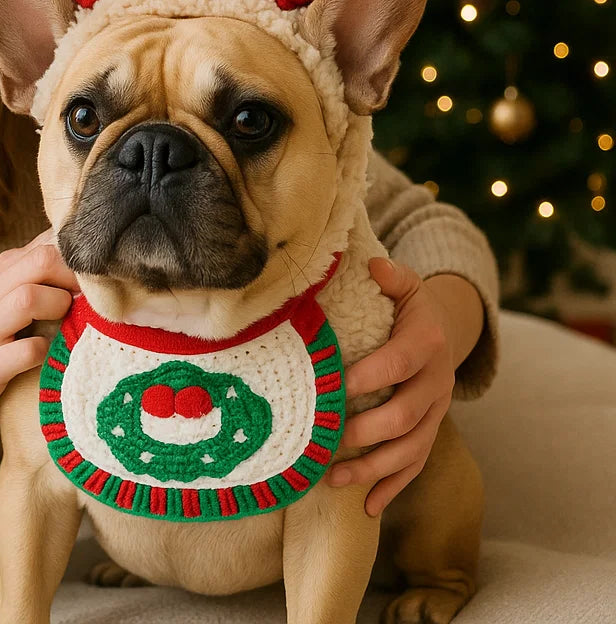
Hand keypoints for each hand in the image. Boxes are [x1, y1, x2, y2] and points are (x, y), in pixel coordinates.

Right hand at [0, 229, 79, 420]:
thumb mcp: (7, 290)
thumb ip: (40, 269)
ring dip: (56, 307)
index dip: (79, 254)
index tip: (98, 273)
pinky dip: (41, 352)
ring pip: (28, 298)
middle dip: (72, 276)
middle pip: (41, 260)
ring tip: (63, 321)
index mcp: (5, 270)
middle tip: (86, 298)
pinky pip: (25, 352)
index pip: (48, 241)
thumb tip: (84, 252)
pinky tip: (44, 353)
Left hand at [325, 257, 453, 516]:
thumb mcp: (406, 285)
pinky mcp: (429, 431)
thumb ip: (392, 276)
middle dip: (365, 431)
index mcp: (426, 343)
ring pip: (410, 449)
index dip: (368, 376)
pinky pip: (415, 465)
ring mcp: (435, 412)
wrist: (446, 331)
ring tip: (333, 479)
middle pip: (405, 416)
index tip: (334, 386)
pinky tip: (367, 507)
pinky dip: (393, 488)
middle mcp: (435, 382)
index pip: (397, 363)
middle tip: (327, 437)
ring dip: (372, 469)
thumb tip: (374, 264)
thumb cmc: (410, 307)